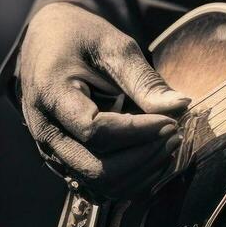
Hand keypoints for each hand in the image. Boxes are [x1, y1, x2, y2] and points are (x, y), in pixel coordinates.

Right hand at [16, 3, 188, 199]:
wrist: (46, 41)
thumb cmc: (80, 38)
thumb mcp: (114, 47)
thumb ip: (145, 80)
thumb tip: (181, 107)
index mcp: (51, 94)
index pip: (96, 132)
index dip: (139, 132)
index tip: (170, 121)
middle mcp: (44, 130)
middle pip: (97, 169)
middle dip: (144, 157)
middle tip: (174, 133)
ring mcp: (50, 151)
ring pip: (98, 186)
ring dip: (139, 172)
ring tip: (166, 144)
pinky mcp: (61, 162)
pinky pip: (95, 187)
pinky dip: (127, 180)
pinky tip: (149, 158)